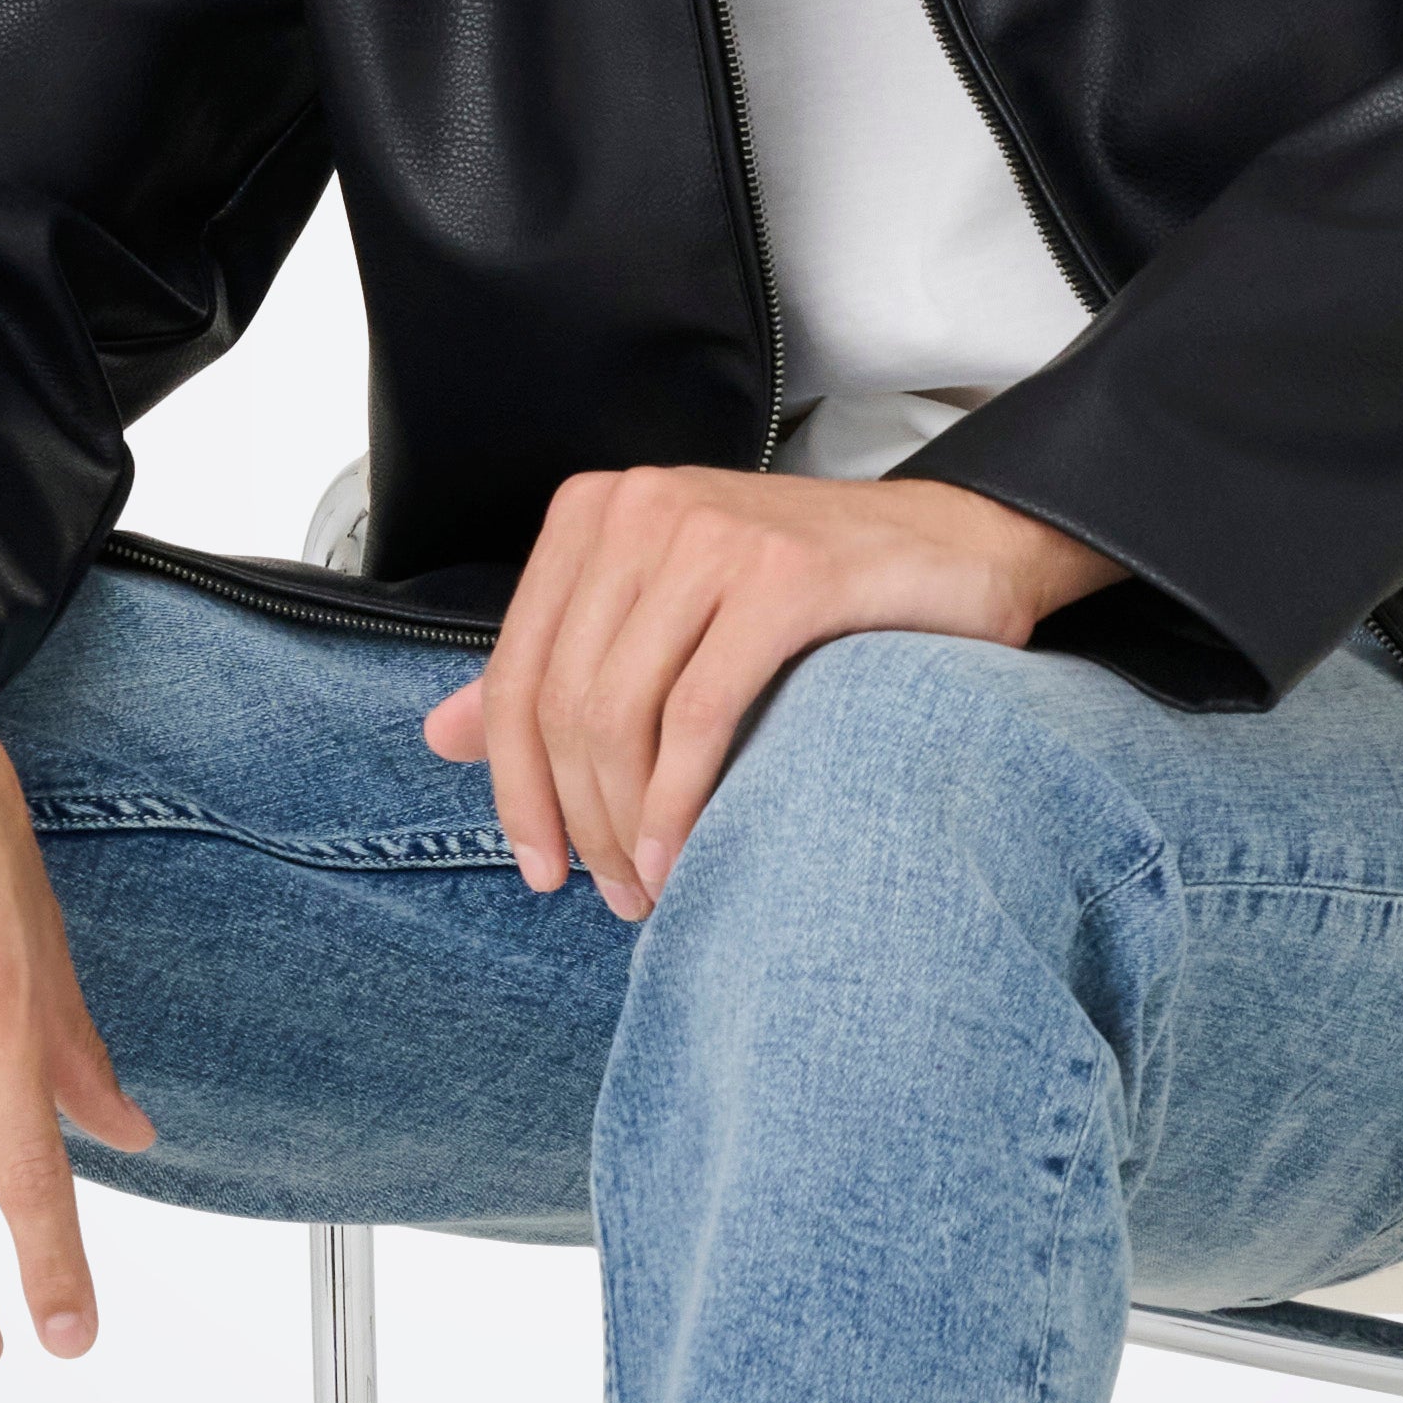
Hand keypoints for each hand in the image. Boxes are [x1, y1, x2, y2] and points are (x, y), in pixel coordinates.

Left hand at [420, 467, 1123, 919]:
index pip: (516, 672)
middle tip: (611, 894)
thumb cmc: (808, 595)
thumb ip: (559, 672)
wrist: (961, 548)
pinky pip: (699, 713)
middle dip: (576, 819)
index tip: (539, 868)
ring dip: (626, 824)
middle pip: (563, 702)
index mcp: (595, 515)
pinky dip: (682, 801)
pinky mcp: (785, 576)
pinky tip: (688, 854)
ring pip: (620, 713)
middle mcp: (643, 509)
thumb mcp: (666, 620)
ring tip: (651, 886)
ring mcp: (713, 535)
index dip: (513, 786)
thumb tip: (441, 735)